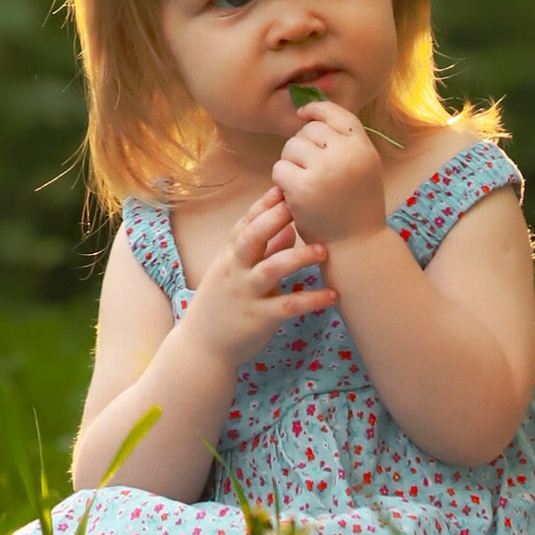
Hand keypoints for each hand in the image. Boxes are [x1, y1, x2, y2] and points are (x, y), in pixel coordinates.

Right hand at [181, 190, 335, 370]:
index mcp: (230, 257)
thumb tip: (291, 229)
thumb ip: (263, 252)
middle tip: (300, 206)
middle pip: (252, 238)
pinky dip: (311, 300)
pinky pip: (287, 306)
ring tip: (323, 250)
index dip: (262, 206)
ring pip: (270, 269)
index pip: (245, 224)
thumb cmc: (223, 305)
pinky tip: (332, 295)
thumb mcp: (237, 273)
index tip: (281, 187)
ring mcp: (245, 294)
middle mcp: (235, 271)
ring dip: (298, 257)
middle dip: (274, 220)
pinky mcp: (258, 319)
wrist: (202, 347)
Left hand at [271, 99, 386, 249]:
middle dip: (303, 145)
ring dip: (291, 162)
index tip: (303, 113)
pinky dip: (281, 180)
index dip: (317, 109)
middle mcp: (346, 155)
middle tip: (308, 169)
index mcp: (364, 148)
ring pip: (292, 146)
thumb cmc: (355, 206)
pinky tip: (294, 194)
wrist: (356, 246)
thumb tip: (308, 112)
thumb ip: (343, 143)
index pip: (337, 114)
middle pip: (310, 130)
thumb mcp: (362, 168)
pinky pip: (280, 167)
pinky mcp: (303, 187)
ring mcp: (324, 170)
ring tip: (304, 182)